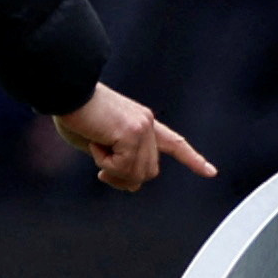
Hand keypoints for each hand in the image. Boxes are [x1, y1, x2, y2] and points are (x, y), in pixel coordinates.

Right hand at [51, 84, 216, 191]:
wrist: (65, 92)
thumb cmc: (73, 114)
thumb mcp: (97, 144)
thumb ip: (116, 161)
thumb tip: (132, 186)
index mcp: (142, 123)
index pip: (173, 143)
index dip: (191, 159)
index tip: (211, 172)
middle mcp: (147, 124)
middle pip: (148, 171)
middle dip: (123, 178)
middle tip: (101, 172)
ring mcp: (142, 128)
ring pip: (136, 173)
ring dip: (111, 169)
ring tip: (95, 147)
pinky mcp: (132, 133)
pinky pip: (121, 166)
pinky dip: (103, 162)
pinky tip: (95, 141)